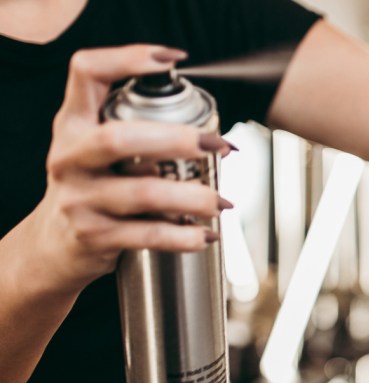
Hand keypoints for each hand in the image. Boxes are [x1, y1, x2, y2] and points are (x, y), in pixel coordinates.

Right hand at [28, 44, 232, 293]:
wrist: (54, 244)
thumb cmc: (92, 186)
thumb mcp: (96, 149)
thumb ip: (137, 131)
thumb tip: (212, 133)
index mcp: (73, 124)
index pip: (86, 73)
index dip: (126, 59)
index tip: (169, 59)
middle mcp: (70, 157)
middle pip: (118, 138)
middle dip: (176, 139)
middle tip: (217, 146)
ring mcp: (79, 198)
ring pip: (142, 192)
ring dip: (193, 197)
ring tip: (221, 201)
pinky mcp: (94, 236)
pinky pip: (147, 234)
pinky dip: (183, 236)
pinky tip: (205, 234)